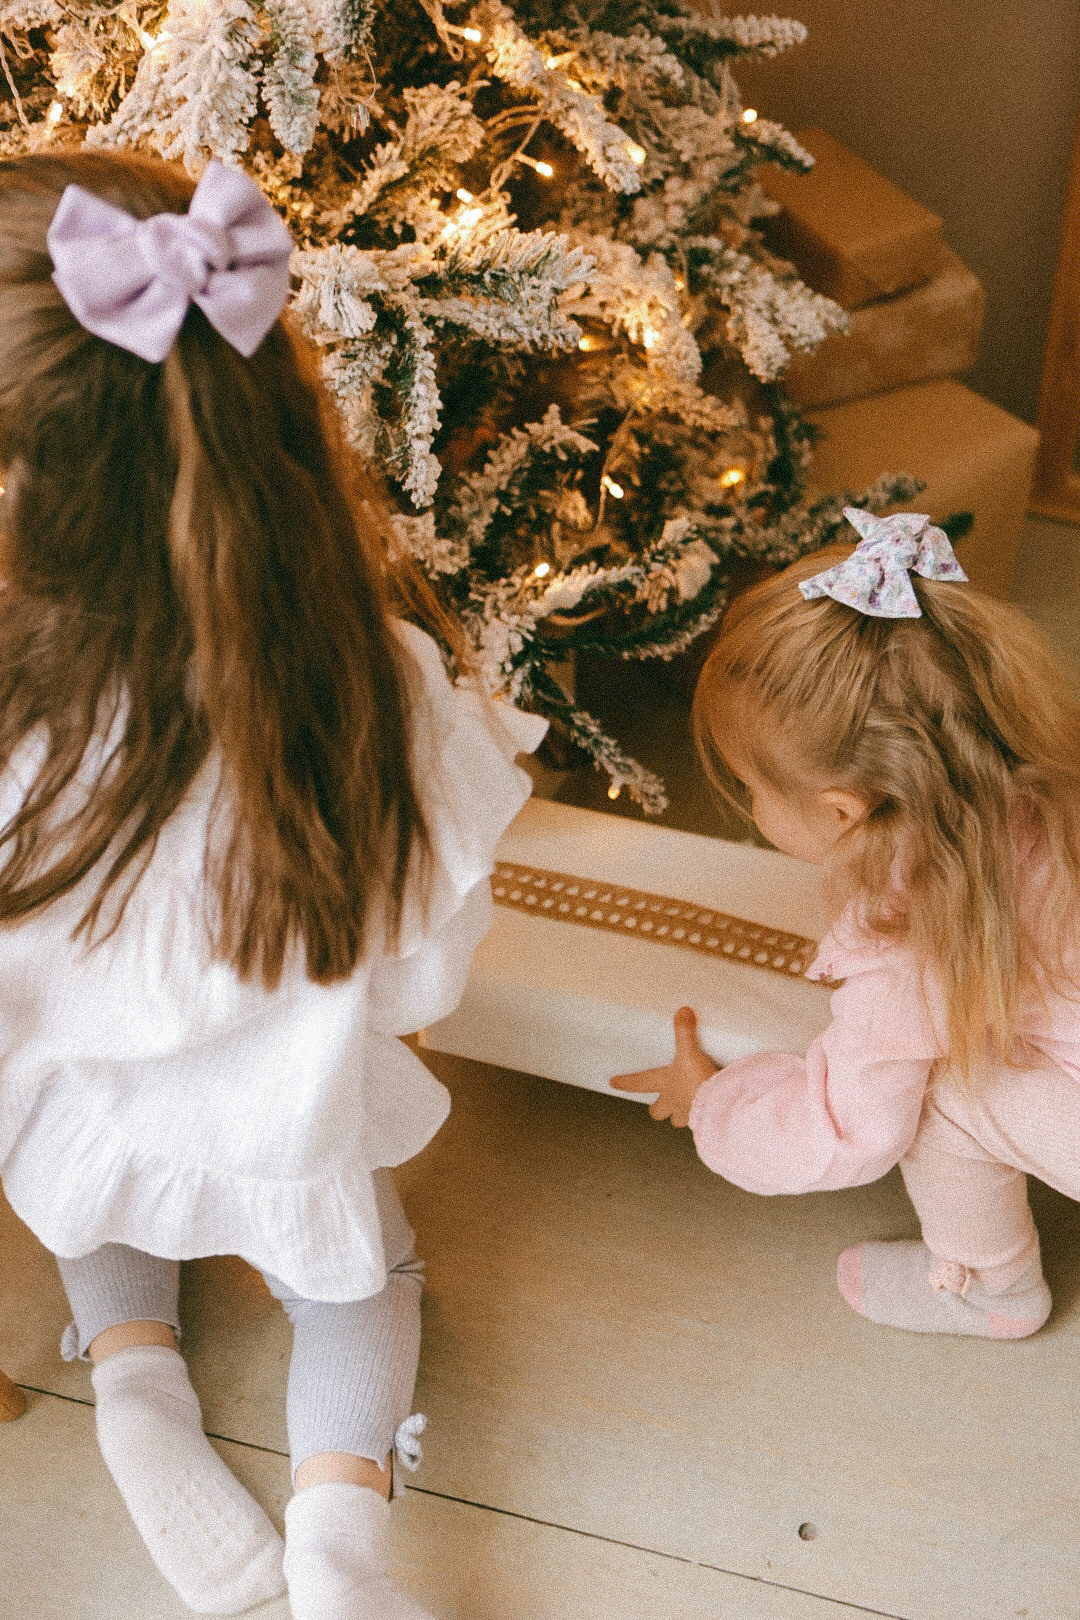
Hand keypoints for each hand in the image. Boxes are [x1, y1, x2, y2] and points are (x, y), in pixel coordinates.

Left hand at [610, 1006, 718, 1127]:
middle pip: (657, 1111)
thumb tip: (683, 1012)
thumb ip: (685, 1032)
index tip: (613, 1082)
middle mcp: (673, 1101)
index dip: (625, 1082)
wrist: (719, 1104)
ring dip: (678, 1115)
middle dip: (657, 1108)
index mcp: (665, 1083)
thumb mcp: (690, 1053)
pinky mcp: (703, 1120)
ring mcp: (687, 1114)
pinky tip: (706, 1111)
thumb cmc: (699, 1081)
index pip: (638, 1083)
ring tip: (684, 1107)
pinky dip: (699, 1117)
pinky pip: (697, 1121)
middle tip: (658, 1104)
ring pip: (677, 1119)